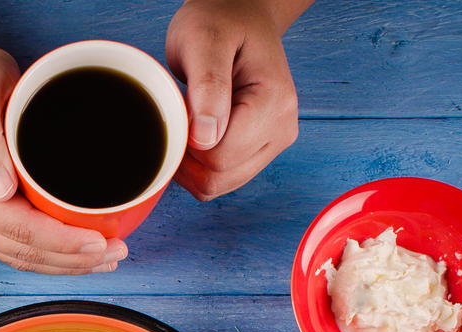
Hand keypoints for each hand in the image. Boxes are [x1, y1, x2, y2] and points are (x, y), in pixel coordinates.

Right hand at [0, 44, 128, 273]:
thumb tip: (1, 190)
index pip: (18, 229)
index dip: (61, 242)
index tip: (99, 242)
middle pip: (23, 251)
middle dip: (72, 259)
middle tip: (115, 253)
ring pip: (22, 257)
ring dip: (65, 264)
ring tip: (106, 259)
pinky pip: (18, 248)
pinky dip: (51, 256)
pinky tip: (78, 254)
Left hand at [165, 0, 299, 199]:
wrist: (238, 15)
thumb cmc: (219, 21)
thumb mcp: (204, 40)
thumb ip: (207, 86)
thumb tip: (207, 138)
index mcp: (274, 105)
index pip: (219, 158)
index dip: (187, 144)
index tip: (180, 111)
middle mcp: (282, 131)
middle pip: (219, 178)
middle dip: (189, 158)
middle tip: (181, 115)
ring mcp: (273, 144)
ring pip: (219, 185)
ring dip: (192, 165)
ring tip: (189, 122)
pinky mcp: (260, 152)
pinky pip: (221, 181)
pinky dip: (200, 167)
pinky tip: (195, 136)